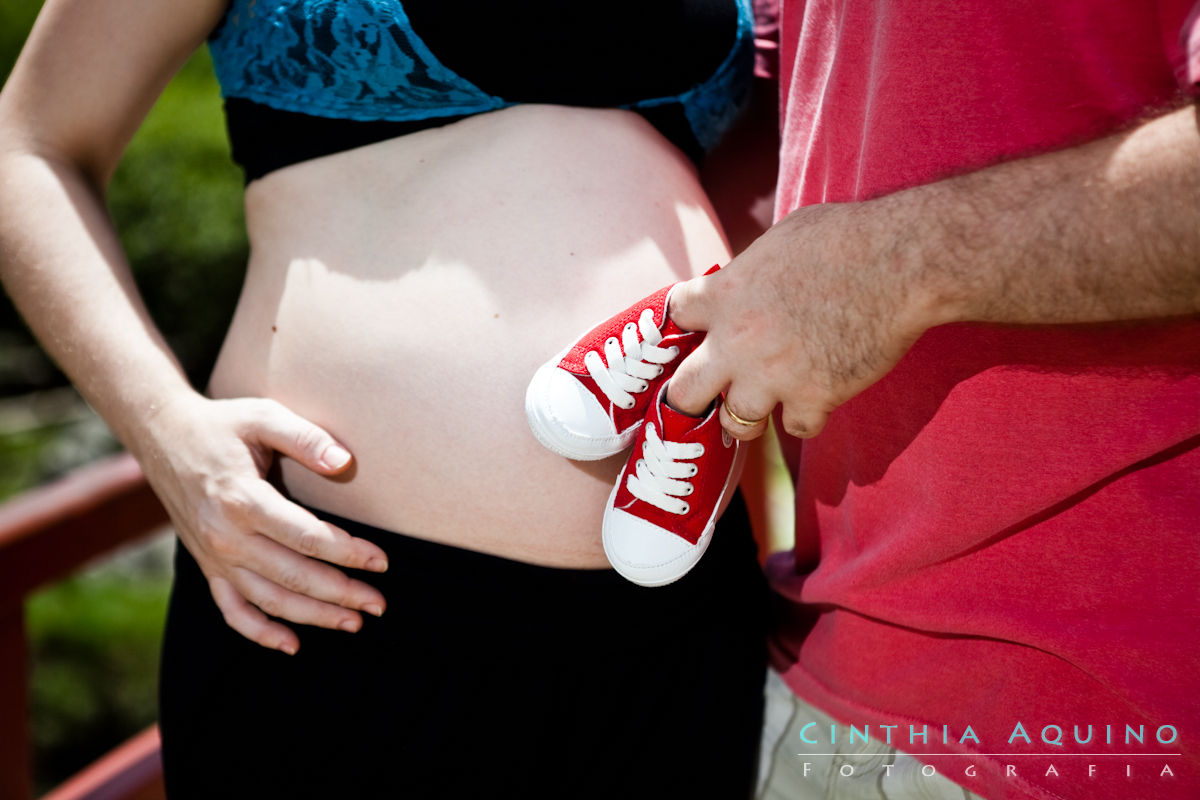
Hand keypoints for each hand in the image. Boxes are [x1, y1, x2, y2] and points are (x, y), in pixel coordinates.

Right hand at [137, 394, 388, 653]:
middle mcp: (226, 536)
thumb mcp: (263, 416)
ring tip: (353, 622)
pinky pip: (232, 609)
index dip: (348, 553)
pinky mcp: (206, 566)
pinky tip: (292, 644)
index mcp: (243, 500)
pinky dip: (260, 632)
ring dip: (312, 616)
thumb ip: (305, 438)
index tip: (382, 562)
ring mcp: (214, 557)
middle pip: (293, 576)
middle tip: (379, 604)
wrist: (163, 436)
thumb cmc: (223, 425)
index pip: (307, 537)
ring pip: (269, 600)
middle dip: (341, 593)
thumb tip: (344, 462)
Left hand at [666, 201, 941, 439]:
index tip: (700, 328)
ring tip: (763, 401)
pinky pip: (795, 428)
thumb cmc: (845, 237)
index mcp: (724, 295)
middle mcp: (736, 342)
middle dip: (690, 395)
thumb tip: (746, 282)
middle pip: (683, 392)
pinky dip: (806, 416)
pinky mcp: (813, 398)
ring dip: (746, 414)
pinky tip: (817, 398)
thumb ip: (750, 272)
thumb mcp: (778, 241)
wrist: (899, 263)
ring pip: (734, 423)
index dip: (688, 324)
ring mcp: (772, 377)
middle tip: (707, 393)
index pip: (676, 317)